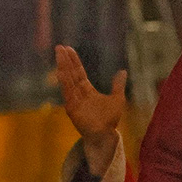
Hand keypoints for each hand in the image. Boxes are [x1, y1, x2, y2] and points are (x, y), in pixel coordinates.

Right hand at [54, 45, 126, 173]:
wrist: (105, 135)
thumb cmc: (109, 120)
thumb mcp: (117, 98)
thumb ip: (118, 85)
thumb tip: (123, 71)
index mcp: (87, 91)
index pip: (78, 72)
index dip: (74, 61)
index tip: (69, 49)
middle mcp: (78, 94)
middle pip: (71, 73)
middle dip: (65, 60)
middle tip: (60, 47)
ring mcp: (74, 100)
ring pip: (67, 80)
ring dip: (62, 67)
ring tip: (59, 54)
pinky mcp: (71, 108)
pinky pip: (67, 93)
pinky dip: (64, 82)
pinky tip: (60, 72)